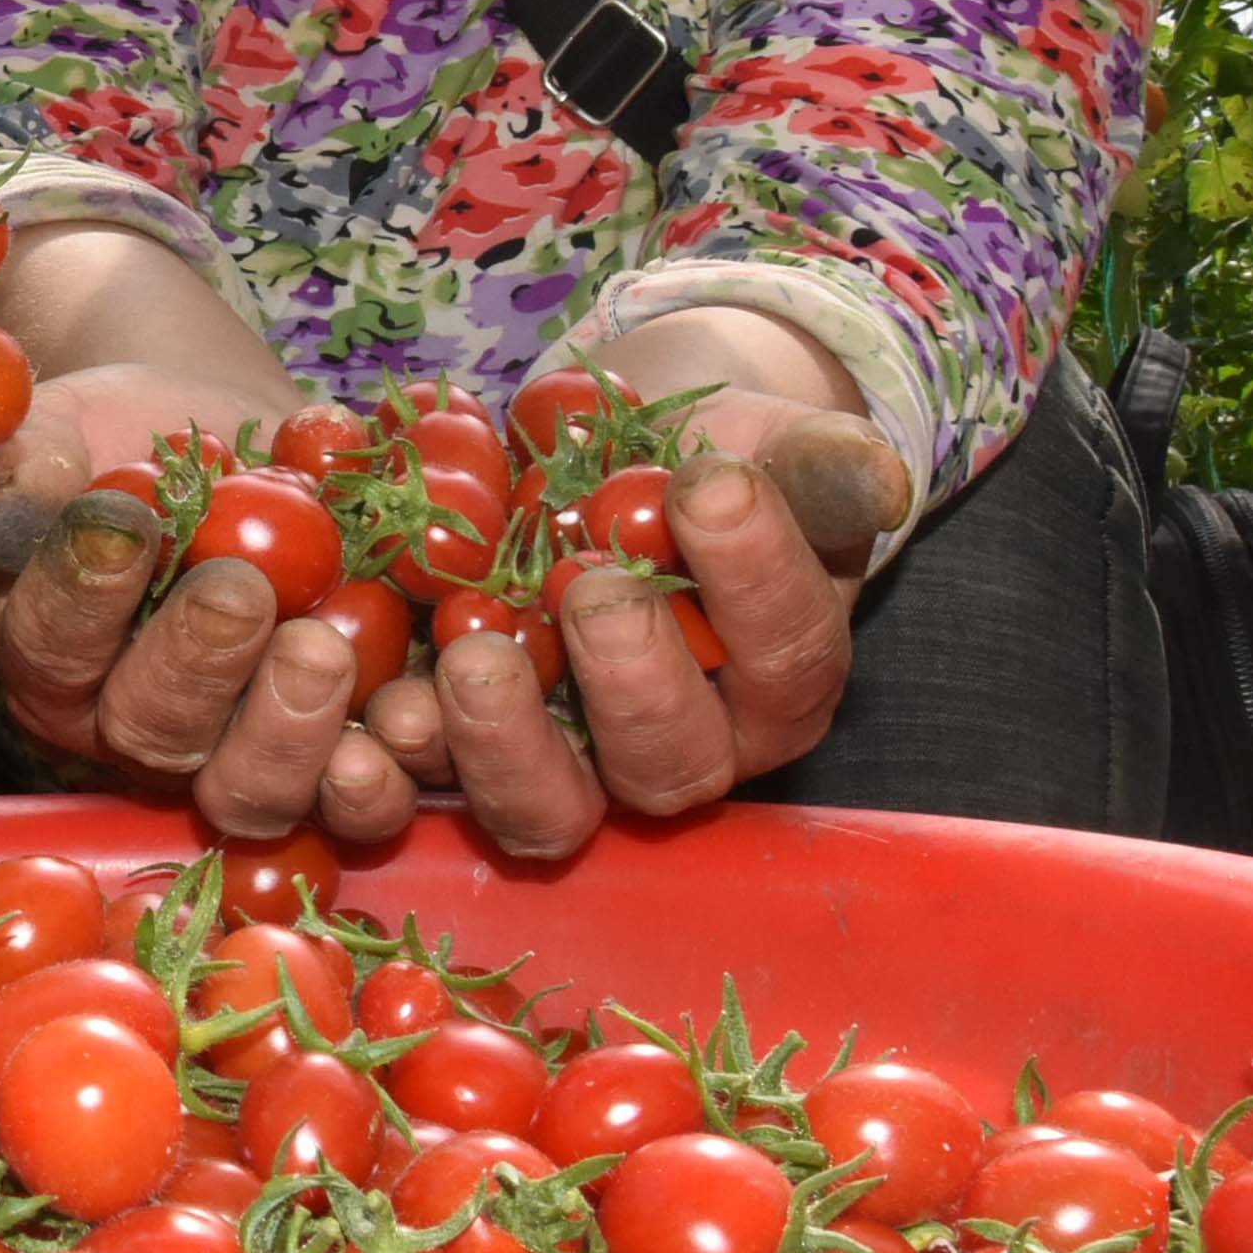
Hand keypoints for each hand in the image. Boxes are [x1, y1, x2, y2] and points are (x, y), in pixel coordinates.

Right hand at [0, 363, 425, 845]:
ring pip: (254, 789)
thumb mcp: (66, 428)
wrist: (237, 440)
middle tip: (242, 591)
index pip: (53, 647)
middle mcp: (141, 725)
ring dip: (293, 735)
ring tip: (325, 649)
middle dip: (199, 664)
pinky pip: (368, 788)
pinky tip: (416, 705)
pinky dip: (399, 757)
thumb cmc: (131, 434)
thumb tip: (20, 515)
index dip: (83, 594)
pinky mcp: (345, 746)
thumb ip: (31, 464)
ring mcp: (244, 752)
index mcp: (57, 659)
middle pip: (156, 732)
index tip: (124, 522)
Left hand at [365, 388, 912, 858]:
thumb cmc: (703, 459)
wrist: (599, 458)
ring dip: (502, 746)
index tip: (710, 484)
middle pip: (668, 763)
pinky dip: (393, 767)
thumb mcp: (766, 442)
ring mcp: (567, 769)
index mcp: (776, 682)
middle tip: (590, 586)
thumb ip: (818, 463)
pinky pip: (428, 792)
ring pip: (549, 810)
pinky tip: (370, 714)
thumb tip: (881, 478)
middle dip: (629, 684)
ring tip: (468, 655)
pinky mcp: (462, 755)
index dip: (754, 577)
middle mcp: (680, 749)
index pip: (785, 654)